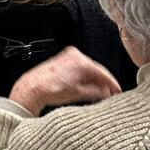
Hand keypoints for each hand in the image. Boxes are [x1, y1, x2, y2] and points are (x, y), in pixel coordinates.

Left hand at [7, 46, 121, 115]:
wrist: (31, 88)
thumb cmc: (50, 90)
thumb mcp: (79, 93)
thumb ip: (97, 92)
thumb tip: (106, 92)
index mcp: (81, 62)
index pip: (104, 73)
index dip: (113, 84)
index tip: (117, 91)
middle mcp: (74, 56)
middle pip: (96, 70)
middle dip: (103, 82)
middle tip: (110, 94)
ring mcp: (67, 57)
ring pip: (87, 69)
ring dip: (93, 80)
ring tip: (98, 92)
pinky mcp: (61, 60)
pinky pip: (79, 68)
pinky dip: (84, 77)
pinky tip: (86, 86)